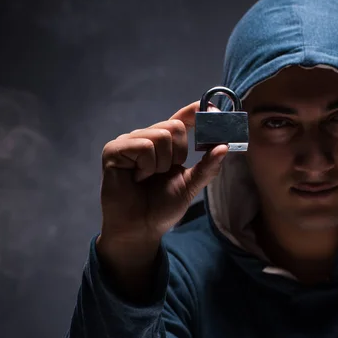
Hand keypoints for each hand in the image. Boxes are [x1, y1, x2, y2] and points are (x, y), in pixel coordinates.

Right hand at [99, 101, 227, 252]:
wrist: (141, 229)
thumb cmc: (162, 207)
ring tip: (149, 178)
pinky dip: (147, 166)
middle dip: (178, 154)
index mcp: (163, 144)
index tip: (210, 109)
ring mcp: (128, 142)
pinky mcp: (113, 150)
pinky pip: (143, 146)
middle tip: (166, 172)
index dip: (195, 111)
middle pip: (174, 126)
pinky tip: (137, 178)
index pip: (180, 119)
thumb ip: (207, 166)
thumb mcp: (190, 184)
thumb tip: (224, 146)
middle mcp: (145, 138)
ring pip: (160, 136)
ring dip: (162, 164)